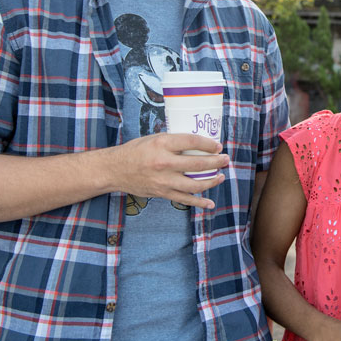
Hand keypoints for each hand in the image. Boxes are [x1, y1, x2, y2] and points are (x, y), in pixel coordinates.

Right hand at [107, 133, 229, 208]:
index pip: (192, 142)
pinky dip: (199, 202)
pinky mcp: (162, 193)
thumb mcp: (154, 138)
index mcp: (162, 144)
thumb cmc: (136, 150)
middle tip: (225, 159)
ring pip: (194, 184)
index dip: (208, 144)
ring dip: (211, 181)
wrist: (115, 169)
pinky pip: (184, 199)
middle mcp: (164, 163)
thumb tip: (198, 143)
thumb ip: (174, 141)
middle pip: (197, 164)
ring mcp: (164, 180)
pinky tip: (210, 202)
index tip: (218, 146)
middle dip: (216, 162)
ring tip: (220, 176)